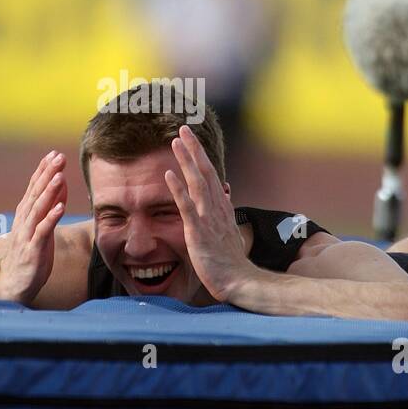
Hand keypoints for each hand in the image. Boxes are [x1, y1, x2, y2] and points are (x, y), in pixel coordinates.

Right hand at [0, 151, 66, 304]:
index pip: (34, 188)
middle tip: (58, 157)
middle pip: (36, 193)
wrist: (14, 284)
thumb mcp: (43, 228)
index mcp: (25, 215)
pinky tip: (60, 207)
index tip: (54, 154)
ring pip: (38, 209)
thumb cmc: (31, 255)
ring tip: (59, 176)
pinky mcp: (33, 250)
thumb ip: (51, 206)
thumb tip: (61, 183)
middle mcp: (24, 221)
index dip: (43, 171)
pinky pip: (42, 232)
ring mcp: (27, 235)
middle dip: (47, 174)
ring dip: (49, 192)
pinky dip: (51, 218)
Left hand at [164, 125, 253, 303]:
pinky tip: (169, 175)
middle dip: (194, 149)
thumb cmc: (231, 260)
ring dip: (186, 160)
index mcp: (222, 207)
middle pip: (205, 171)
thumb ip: (225, 209)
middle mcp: (217, 207)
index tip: (191, 138)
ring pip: (197, 182)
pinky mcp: (198, 231)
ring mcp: (208, 218)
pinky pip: (187, 207)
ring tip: (176, 141)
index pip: (211, 175)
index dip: (201, 155)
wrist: (239, 280)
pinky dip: (178, 189)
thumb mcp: (228, 229)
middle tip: (183, 128)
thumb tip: (226, 191)